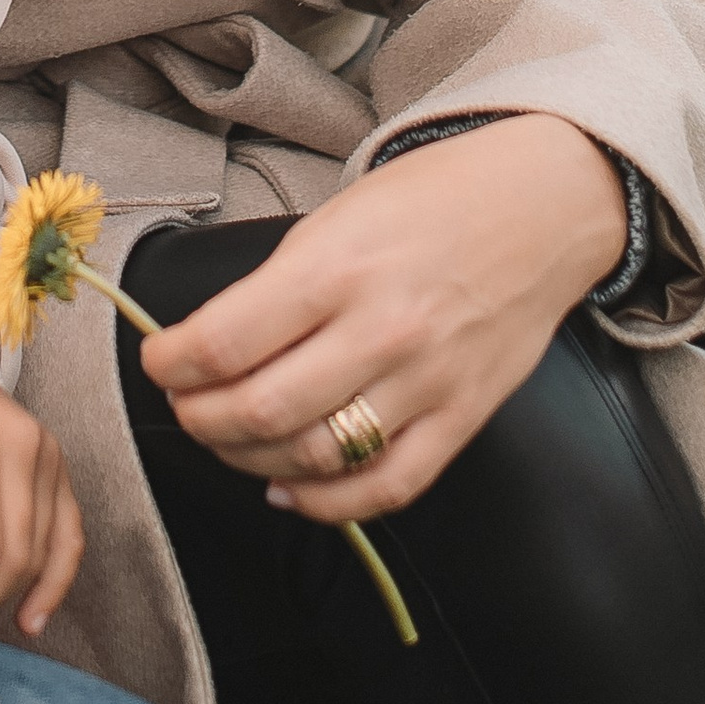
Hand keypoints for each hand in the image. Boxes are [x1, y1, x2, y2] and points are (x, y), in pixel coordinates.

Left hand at [142, 116, 630, 521]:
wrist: (544, 205)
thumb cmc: (435, 199)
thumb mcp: (340, 215)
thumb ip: (280, 283)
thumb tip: (212, 343)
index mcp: (338, 268)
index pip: (224, 342)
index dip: (171, 362)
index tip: (160, 360)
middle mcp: (381, 331)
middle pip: (259, 411)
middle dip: (199, 418)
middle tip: (185, 404)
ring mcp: (426, 383)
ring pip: (313, 459)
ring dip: (248, 461)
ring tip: (228, 439)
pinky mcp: (461, 419)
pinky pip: (385, 487)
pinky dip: (326, 504)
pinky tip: (289, 489)